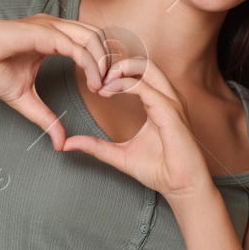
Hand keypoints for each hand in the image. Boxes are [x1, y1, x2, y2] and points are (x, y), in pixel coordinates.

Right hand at [0, 15, 113, 149]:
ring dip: (105, 65)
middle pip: (99, 39)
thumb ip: (45, 118)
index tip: (112, 92)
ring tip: (107, 90)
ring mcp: (49, 26)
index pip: (93, 44)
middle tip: (118, 91)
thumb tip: (60, 143)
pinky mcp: (40, 31)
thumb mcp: (25, 100)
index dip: (107, 66)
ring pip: (92, 39)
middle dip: (113, 64)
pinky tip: (96, 84)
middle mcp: (55, 27)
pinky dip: (91, 64)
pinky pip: (75, 46)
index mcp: (55, 37)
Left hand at [61, 56, 213, 199]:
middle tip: (95, 77)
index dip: (115, 73)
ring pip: (147, 67)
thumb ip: (95, 146)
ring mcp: (171, 103)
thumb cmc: (159, 171)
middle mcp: (168, 98)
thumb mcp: (118, 155)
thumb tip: (68, 144)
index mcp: (159, 104)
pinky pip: (145, 88)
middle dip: (117, 64)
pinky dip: (124, 84)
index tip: (94, 86)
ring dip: (120, 69)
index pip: (140, 73)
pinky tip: (107, 91)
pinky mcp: (170, 112)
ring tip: (101, 82)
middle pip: (145, 62)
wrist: (180, 187)